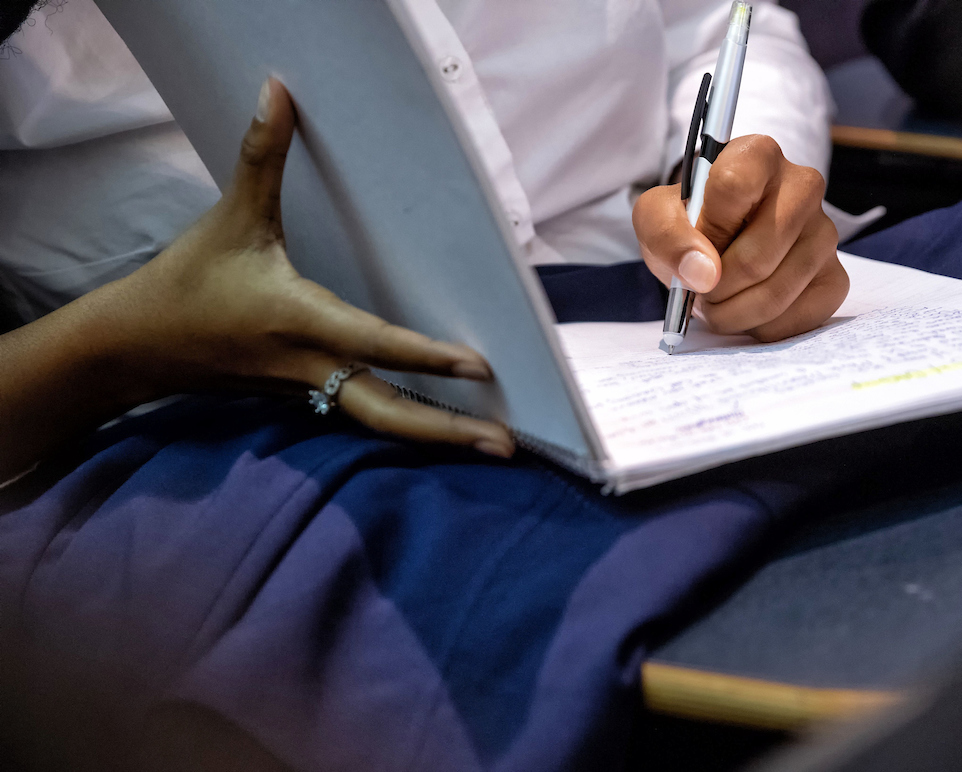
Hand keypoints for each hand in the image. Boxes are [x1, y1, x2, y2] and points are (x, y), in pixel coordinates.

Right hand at [110, 79, 514, 457]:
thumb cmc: (189, 282)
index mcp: (300, 320)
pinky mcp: (307, 395)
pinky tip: (444, 424)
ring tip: (492, 443)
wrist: (139, 347)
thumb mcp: (230, 217)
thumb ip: (260, 157)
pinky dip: (406, 421)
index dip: (426, 357)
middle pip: (387, 413)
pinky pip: (364, 412)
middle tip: (505, 445)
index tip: (478, 366)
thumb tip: (276, 91)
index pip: (375, 341)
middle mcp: (312, 364)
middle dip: (446, 431)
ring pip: (380, 420)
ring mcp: (310, 388)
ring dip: (435, 434)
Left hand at [634, 135, 848, 341]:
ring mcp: (825, 233)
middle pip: (758, 255)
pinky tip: (747, 311)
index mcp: (758, 155)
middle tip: (702, 291)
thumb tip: (704, 274)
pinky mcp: (836, 277)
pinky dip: (760, 327)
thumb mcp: (656, 219)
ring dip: (734, 313)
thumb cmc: (687, 225)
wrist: (713, 249)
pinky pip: (797, 317)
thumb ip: (667, 236)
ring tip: (719, 302)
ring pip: (777, 292)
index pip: (734, 187)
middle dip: (718, 288)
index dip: (707, 230)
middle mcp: (803, 187)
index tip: (697, 245)